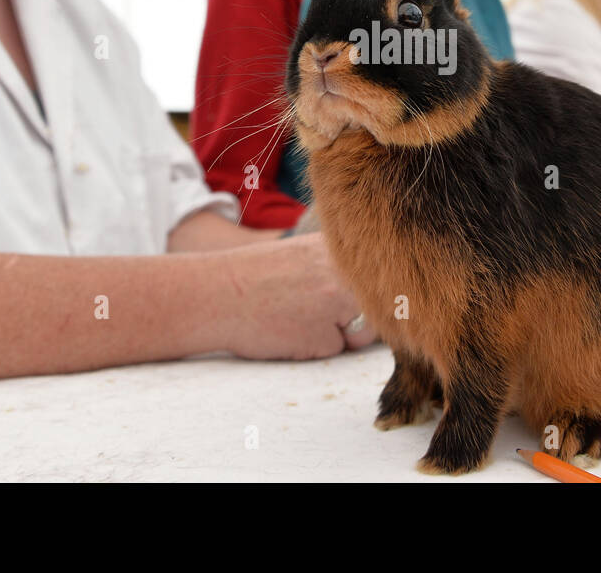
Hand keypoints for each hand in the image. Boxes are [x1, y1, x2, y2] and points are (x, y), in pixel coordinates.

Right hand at [221, 231, 377, 359]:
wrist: (216, 294)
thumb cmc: (257, 276)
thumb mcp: (305, 254)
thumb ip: (339, 267)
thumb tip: (379, 291)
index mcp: (341, 249)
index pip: (384, 276)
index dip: (378, 294)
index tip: (375, 298)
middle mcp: (344, 273)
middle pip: (381, 307)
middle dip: (362, 316)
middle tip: (318, 309)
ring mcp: (335, 305)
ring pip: (362, 332)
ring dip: (339, 333)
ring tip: (299, 317)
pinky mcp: (322, 338)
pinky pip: (334, 351)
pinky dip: (315, 349)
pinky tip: (287, 332)